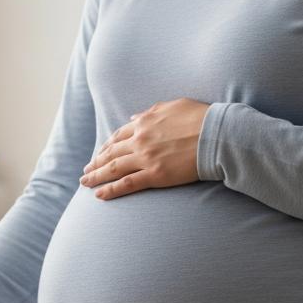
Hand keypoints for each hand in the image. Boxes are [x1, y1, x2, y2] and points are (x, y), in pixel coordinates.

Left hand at [79, 98, 209, 200]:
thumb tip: (134, 118)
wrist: (216, 134)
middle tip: (86, 171)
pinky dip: (111, 190)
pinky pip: (127, 184)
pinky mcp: (155, 175)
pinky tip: (99, 195)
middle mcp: (140, 140)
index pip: (118, 136)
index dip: (106, 146)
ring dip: (96, 176)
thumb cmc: (201, 118)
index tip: (100, 154)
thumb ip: (151, 112)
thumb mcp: (173, 106)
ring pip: (113, 169)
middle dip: (96, 163)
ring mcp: (146, 158)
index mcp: (144, 122)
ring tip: (85, 183)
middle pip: (111, 153)